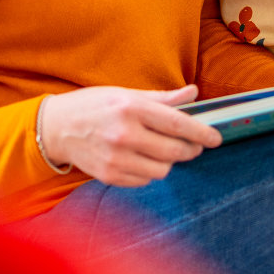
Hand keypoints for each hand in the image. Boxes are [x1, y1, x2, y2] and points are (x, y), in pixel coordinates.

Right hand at [39, 84, 220, 186]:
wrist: (56, 127)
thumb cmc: (94, 105)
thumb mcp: (127, 93)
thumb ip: (163, 98)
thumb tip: (193, 93)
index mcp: (131, 108)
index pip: (177, 124)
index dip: (202, 133)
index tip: (216, 138)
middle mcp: (124, 134)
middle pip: (174, 151)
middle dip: (190, 150)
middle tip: (193, 146)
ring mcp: (115, 158)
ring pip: (162, 170)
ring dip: (169, 162)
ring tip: (162, 150)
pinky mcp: (109, 176)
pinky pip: (144, 180)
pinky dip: (149, 171)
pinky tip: (142, 159)